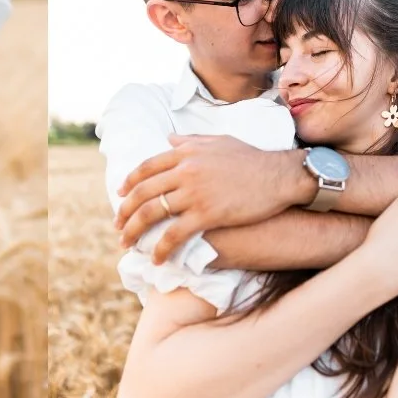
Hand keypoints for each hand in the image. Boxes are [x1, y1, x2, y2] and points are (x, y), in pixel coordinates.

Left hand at [115, 136, 304, 264]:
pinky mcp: (207, 214)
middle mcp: (185, 171)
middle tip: (118, 225)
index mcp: (186, 152)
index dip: (130, 183)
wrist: (278, 175)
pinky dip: (161, 248)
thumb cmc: (252, 158)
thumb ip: (190, 140)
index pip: (146, 168)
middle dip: (126, 211)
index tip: (120, 195)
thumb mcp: (218, 141)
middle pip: (144, 192)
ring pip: (153, 213)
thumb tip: (169, 139)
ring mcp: (194, 193)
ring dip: (135, 231)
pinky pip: (175, 235)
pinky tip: (156, 259)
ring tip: (127, 244)